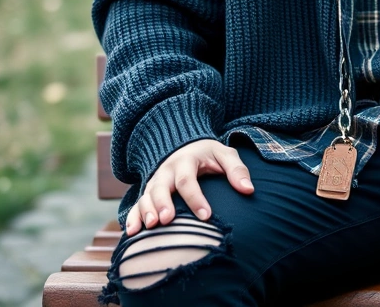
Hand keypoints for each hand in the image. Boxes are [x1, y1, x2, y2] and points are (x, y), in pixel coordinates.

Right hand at [125, 139, 253, 235]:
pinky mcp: (149, 192)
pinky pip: (137, 204)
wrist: (188, 147)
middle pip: (160, 187)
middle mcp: (166, 171)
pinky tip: (131, 233)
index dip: (195, 198)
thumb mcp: (226, 155)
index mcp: (186, 160)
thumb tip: (248, 189)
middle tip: (167, 220)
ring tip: (151, 227)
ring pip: (146, 196)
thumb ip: (237, 170)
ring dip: (146, 211)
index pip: (188, 180)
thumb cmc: (210, 155)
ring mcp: (155, 181)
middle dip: (162, 203)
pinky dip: (133, 217)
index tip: (206, 216)